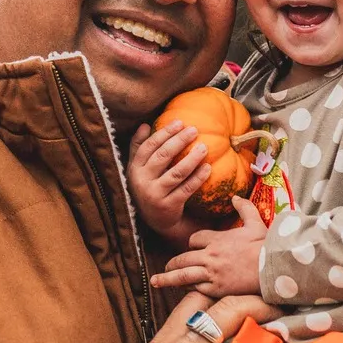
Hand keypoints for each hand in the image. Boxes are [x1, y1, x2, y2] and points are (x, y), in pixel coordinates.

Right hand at [129, 120, 211, 241]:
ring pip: (176, 173)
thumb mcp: (139, 169)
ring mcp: (154, 195)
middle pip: (162, 157)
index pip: (148, 147)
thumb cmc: (149, 186)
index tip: (179, 122)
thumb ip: (138, 148)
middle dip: (179, 141)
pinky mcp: (168, 206)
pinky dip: (198, 177)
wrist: (156, 220)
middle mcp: (142, 181)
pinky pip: (186, 189)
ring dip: (191, 158)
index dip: (163, 133)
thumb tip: (143, 124)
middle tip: (194, 130)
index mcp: (134, 169)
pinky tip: (207, 167)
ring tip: (204, 147)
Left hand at [151, 197, 265, 294]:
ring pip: (183, 275)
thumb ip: (244, 208)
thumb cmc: (265, 245)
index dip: (191, 244)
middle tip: (166, 267)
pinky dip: (188, 289)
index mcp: (217, 239)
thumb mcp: (256, 223)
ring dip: (168, 278)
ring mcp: (212, 273)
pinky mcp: (217, 288)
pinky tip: (182, 291)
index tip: (192, 249)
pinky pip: (196, 288)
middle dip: (172, 263)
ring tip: (157, 281)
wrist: (273, 266)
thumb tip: (235, 197)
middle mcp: (210, 255)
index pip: (194, 240)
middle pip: (183, 258)